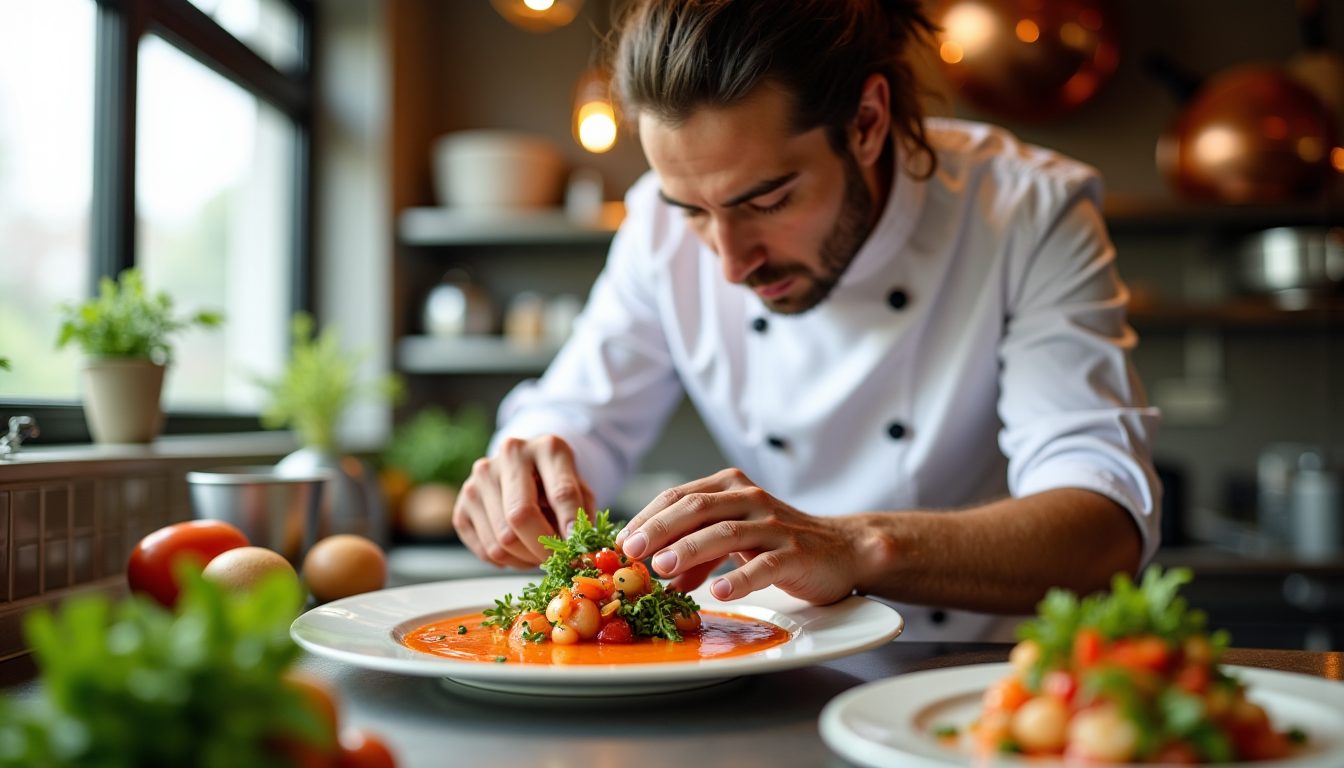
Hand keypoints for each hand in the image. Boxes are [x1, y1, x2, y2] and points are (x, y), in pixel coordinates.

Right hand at [453, 435, 596, 568]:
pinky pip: (483, 550)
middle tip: (554, 561)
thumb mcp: (580, 491)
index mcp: (547, 448)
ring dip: (524, 559)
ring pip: (500, 540)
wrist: (526, 469)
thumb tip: (577, 553)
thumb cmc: (557, 483)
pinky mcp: (462, 503)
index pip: (561, 492)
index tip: (576, 547)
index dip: (570, 525)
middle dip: (541, 548)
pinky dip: (504, 562)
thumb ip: (581, 517)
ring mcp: (480, 478)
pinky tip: (517, 553)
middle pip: (520, 516)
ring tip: (537, 555)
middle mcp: (510, 455)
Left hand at [614, 468, 863, 604]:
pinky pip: (764, 564)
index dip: (647, 517)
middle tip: (631, 552)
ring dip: (690, 550)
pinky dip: (739, 578)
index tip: (621, 542)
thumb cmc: (778, 543)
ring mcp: (774, 525)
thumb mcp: (731, 543)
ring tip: (662, 568)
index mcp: (729, 487)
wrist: (839, 550)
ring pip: (726, 532)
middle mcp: (750, 499)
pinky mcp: (795, 554)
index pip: (679, 496)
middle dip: (658, 530)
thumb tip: (658, 574)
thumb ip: (695, 555)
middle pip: (696, 508)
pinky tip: (717, 592)